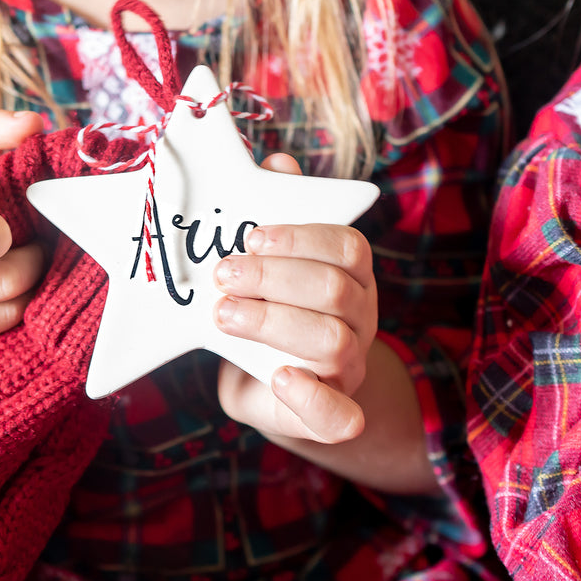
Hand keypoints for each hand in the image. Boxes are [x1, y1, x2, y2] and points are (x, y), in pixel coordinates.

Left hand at [212, 153, 378, 443]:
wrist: (266, 387)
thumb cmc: (262, 314)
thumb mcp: (262, 267)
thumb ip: (271, 215)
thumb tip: (279, 162)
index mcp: (349, 277)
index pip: (348, 248)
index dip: (302, 238)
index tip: (251, 236)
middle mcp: (359, 320)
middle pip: (337, 292)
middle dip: (275, 280)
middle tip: (221, 276)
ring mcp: (349, 370)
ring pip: (334, 343)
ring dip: (273, 325)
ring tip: (223, 315)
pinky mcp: (329, 416)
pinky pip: (339, 417)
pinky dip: (311, 397)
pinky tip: (278, 376)